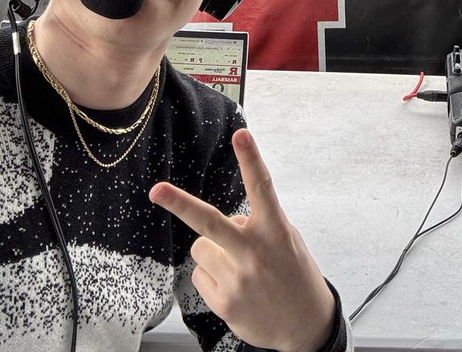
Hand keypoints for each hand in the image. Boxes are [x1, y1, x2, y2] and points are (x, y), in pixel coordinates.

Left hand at [149, 129, 336, 351]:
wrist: (305, 326)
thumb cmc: (296, 277)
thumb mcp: (290, 242)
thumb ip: (261, 225)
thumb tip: (231, 219)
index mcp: (276, 232)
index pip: (262, 188)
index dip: (251, 159)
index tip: (241, 134)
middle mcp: (255, 253)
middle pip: (210, 222)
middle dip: (180, 204)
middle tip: (156, 190)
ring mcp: (238, 279)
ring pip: (201, 248)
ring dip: (214, 252)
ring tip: (239, 267)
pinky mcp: (224, 301)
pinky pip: (200, 274)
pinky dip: (212, 277)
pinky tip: (235, 286)